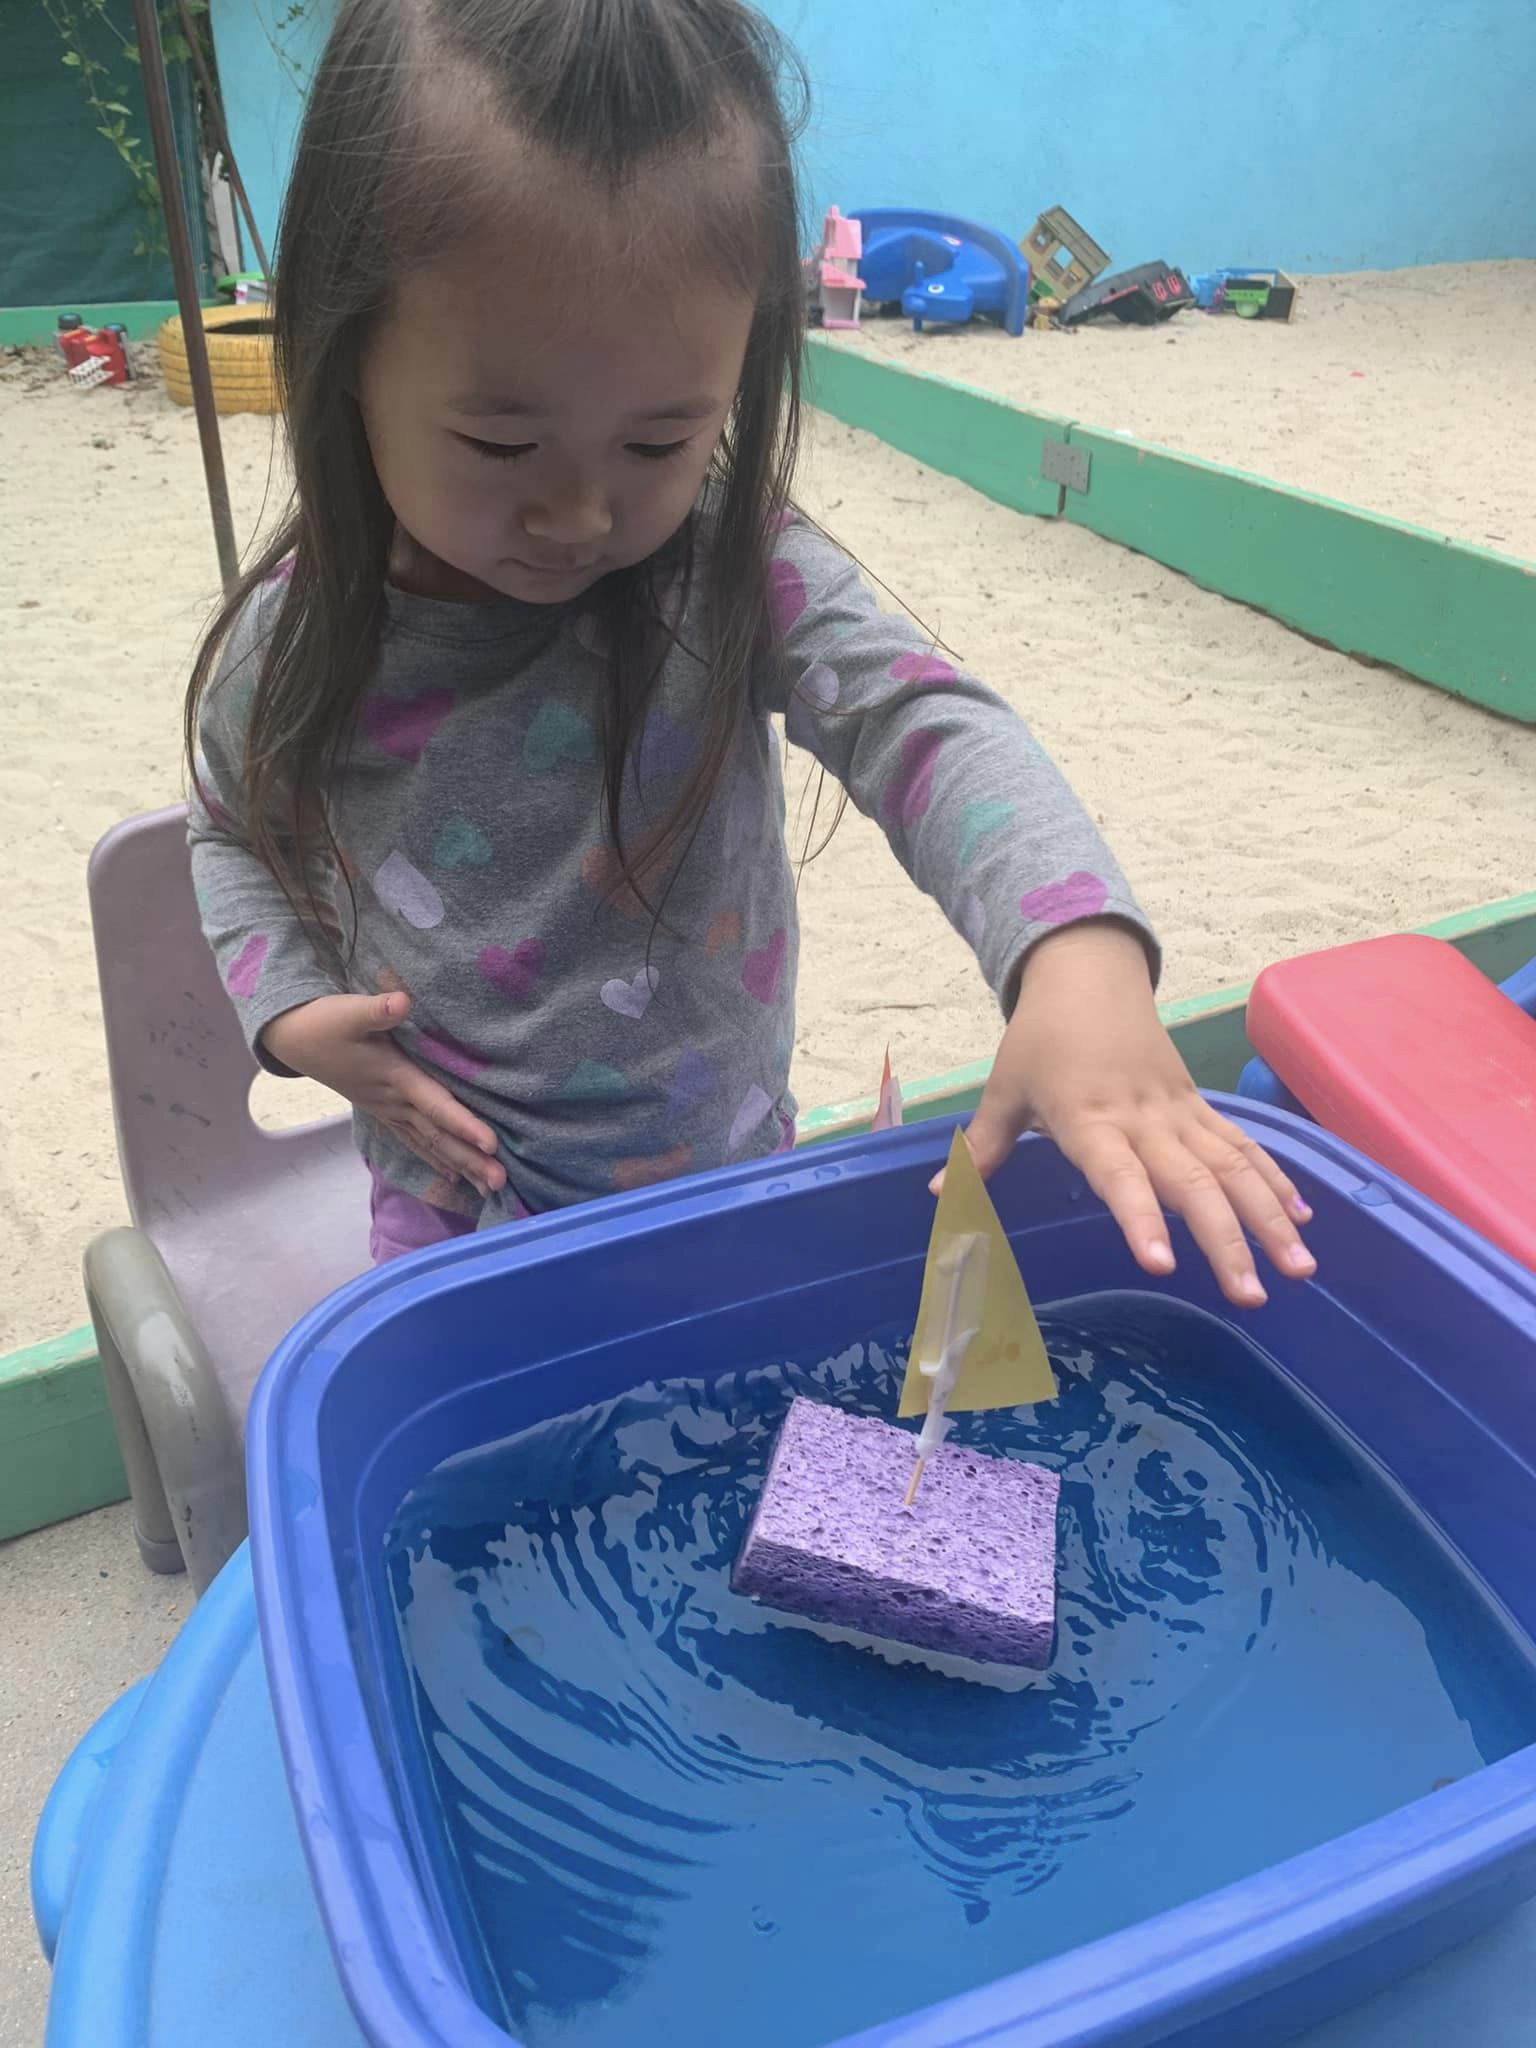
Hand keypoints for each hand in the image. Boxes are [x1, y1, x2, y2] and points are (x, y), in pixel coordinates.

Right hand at [261, 993, 505, 1198]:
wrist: (294, 1040)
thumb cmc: (325, 1023)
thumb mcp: (349, 1011)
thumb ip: (377, 1010)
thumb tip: (402, 1002)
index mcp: (395, 1077)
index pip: (435, 1105)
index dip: (463, 1124)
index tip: (491, 1144)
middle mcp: (395, 1101)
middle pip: (438, 1135)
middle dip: (470, 1159)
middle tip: (501, 1183)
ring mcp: (388, 1110)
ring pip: (430, 1144)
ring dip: (460, 1165)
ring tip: (488, 1189)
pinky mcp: (384, 1111)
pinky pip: (415, 1142)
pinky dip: (436, 1160)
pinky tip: (455, 1176)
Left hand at [944, 923, 1314, 1308]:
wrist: (1089, 974)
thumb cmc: (1041, 1038)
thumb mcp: (1004, 1087)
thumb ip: (984, 1145)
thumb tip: (939, 1193)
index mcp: (1089, 1118)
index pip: (1118, 1175)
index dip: (1139, 1217)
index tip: (1162, 1264)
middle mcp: (1144, 1120)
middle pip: (1193, 1183)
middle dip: (1227, 1240)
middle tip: (1250, 1294)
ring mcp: (1179, 1113)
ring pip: (1234, 1168)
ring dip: (1269, 1218)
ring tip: (1300, 1270)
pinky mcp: (1199, 1106)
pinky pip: (1244, 1146)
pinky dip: (1276, 1181)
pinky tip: (1303, 1221)